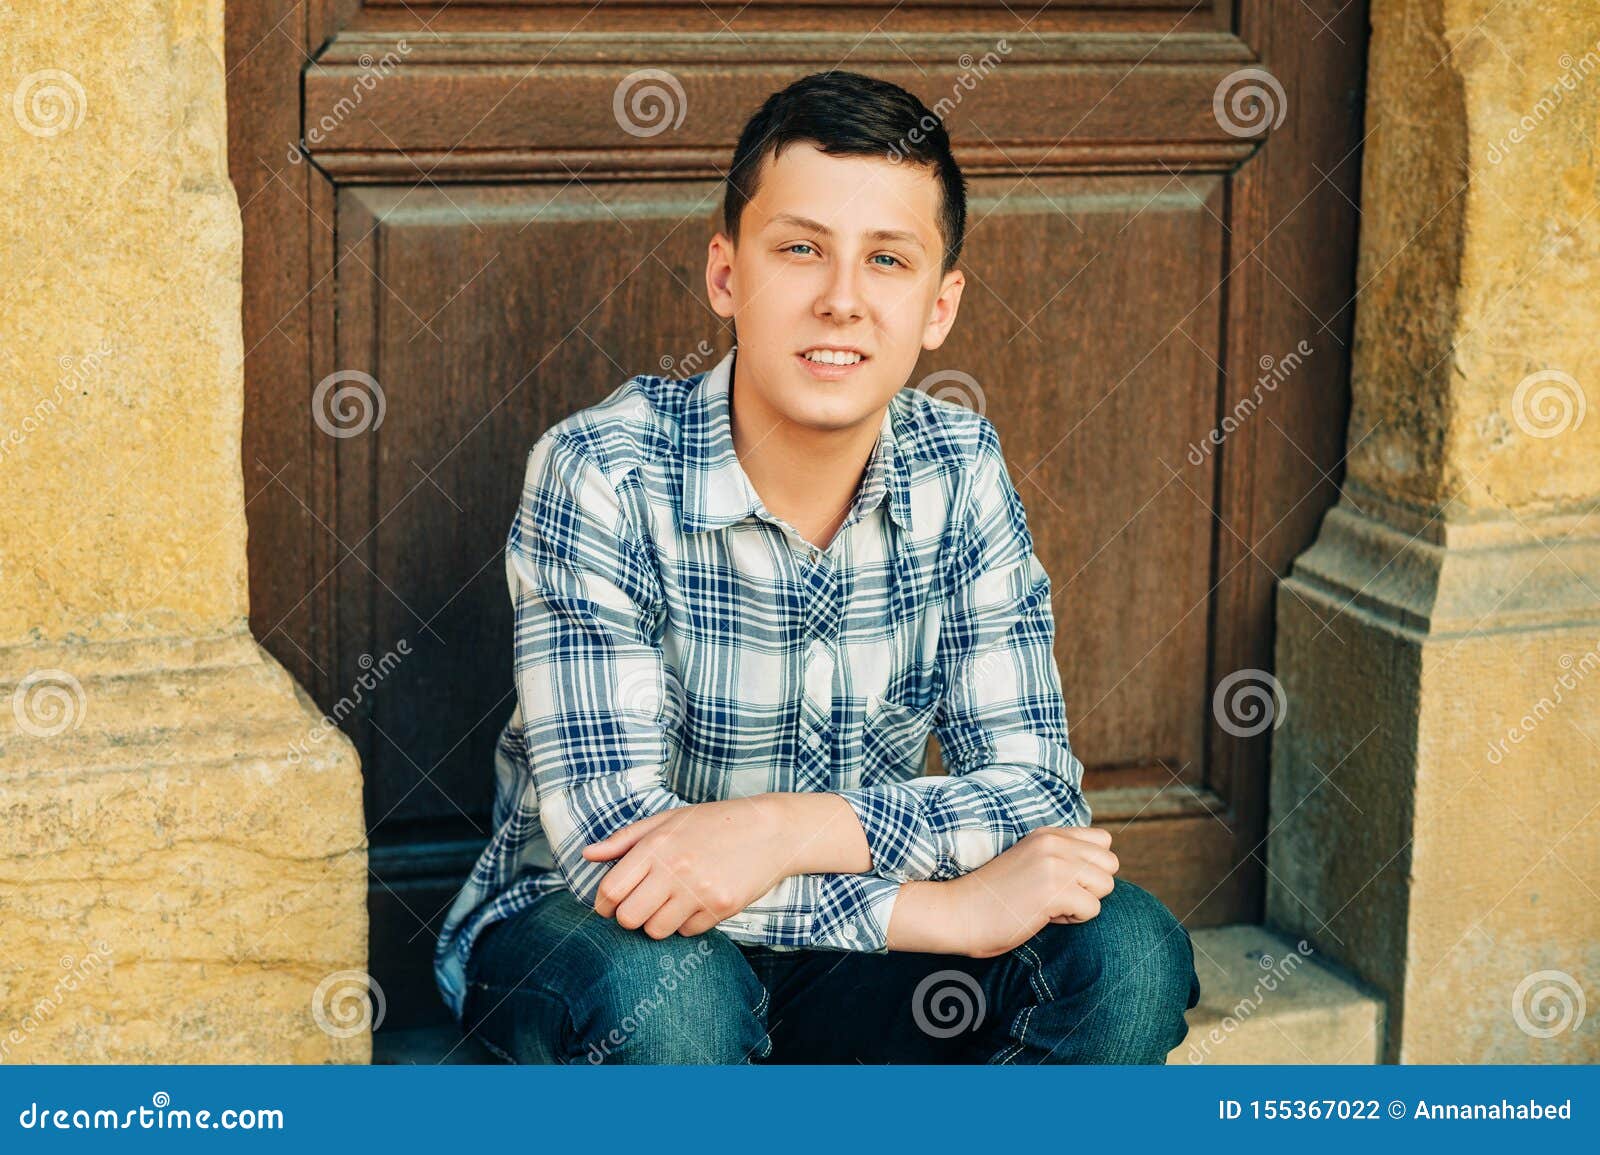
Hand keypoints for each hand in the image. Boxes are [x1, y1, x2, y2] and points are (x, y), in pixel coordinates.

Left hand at [581, 797, 790, 939]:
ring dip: (657, 922)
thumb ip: (624, 839)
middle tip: (640, 905)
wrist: (770, 830)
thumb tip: (586, 855)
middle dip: (628, 916)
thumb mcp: (667, 820)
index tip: (610, 903)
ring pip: (655, 931)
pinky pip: (687, 932)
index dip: (603, 903)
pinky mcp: (720, 908)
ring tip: (670, 902)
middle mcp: (675, 869)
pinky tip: (696, 901)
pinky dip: (686, 923)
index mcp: (656, 846)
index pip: (611, 890)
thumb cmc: (714, 822)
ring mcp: (699, 891)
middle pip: (628, 918)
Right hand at [936, 826, 1117, 957]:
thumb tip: (1101, 873)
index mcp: (1048, 834)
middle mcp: (1054, 843)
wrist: (957, 912)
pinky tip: (1043, 916)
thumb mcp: (1028, 862)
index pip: (1103, 842)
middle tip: (1059, 897)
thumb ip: (1059, 857)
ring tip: (1050, 906)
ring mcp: (1055, 864)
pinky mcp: (1054, 891)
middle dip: (1092, 887)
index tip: (1063, 882)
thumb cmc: (992, 898)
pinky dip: (1072, 920)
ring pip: (1106, 886)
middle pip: (1110, 864)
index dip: (1090, 868)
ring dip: (1083, 903)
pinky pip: (1092, 909)